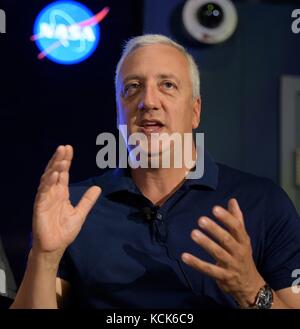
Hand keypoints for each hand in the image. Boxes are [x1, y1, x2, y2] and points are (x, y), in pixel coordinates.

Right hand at [32, 145, 100, 261]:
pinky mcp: (40, 206)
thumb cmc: (65, 230)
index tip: (69, 148)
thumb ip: (87, 200)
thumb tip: (98, 188)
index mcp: (61, 193)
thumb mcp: (80, 213)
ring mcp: (45, 199)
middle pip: (55, 172)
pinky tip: (54, 174)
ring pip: (48, 179)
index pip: (63, 173)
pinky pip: (43, 192)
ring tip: (62, 158)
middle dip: (59, 159)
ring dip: (54, 168)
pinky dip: (48, 183)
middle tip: (64, 147)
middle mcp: (52, 193)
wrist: (55, 246)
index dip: (66, 161)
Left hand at [181, 198, 264, 306]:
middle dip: (214, 229)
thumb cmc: (242, 256)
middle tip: (201, 220)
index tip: (215, 209)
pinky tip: (184, 256)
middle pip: (227, 239)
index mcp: (243, 240)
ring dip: (205, 243)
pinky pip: (208, 270)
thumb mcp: (243, 238)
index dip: (226, 218)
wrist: (250, 285)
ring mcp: (231, 265)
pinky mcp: (223, 277)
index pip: (236, 227)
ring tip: (193, 233)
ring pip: (218, 253)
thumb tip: (232, 200)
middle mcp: (239, 252)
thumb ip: (237, 219)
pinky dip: (196, 263)